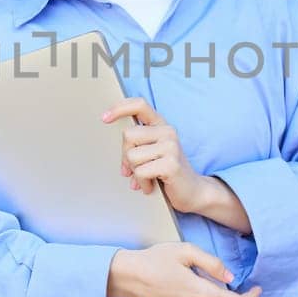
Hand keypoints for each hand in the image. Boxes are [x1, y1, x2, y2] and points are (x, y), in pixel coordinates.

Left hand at [102, 97, 217, 213]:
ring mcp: (171, 147)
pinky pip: (140, 172)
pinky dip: (142, 183)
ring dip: (135, 172)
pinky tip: (151, 185)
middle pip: (128, 136)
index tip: (105, 118)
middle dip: (125, 156)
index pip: (140, 105)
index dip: (120, 108)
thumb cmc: (167, 172)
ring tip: (147, 178)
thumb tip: (119, 149)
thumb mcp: (152, 153)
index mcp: (161, 125)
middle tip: (133, 169)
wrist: (192, 191)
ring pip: (132, 156)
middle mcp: (167, 132)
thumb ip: (137, 144)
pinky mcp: (171, 164)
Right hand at [106, 243, 262, 296]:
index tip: (256, 289)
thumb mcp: (186, 251)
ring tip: (186, 279)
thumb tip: (230, 276)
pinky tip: (178, 289)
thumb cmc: (155, 260)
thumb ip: (212, 263)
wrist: (127, 277)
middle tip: (200, 272)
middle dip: (218, 289)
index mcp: (201, 292)